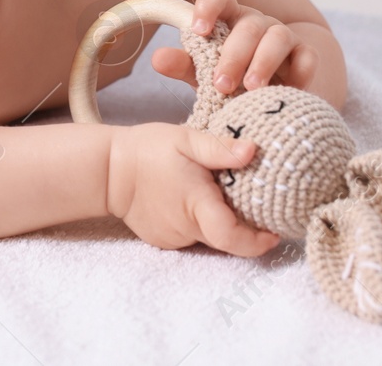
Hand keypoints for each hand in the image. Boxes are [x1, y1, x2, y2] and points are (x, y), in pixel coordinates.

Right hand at [107, 123, 280, 254]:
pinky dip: (198, 222)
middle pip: (226, 239)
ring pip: (209, 238)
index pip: (234, 239)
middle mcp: (186, 229)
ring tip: (217, 194)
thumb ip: (220, 148)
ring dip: (218, 222)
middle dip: (243, 227)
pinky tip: (190, 199)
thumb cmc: (146, 150)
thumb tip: (254, 150)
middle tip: (251, 201)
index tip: (275, 231)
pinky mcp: (161, 240)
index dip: (259, 242)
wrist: (105, 170)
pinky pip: (190, 236)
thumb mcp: (185, 140)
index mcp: (197, 206)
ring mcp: (172, 238)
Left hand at [151, 0, 317, 96]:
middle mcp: (257, 23)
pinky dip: (299, 73)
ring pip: (277, 37)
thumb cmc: (233, 78)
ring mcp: (284, 37)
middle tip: (220, 84)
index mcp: (229, 19)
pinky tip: (287, 90)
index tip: (198, 30)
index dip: (208, 5)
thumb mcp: (204, 73)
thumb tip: (157, 59)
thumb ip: (184, 65)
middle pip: (248, 25)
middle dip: (233, 55)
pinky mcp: (306, 57)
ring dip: (263, 63)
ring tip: (250, 89)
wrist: (274, 92)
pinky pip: (307, 57)